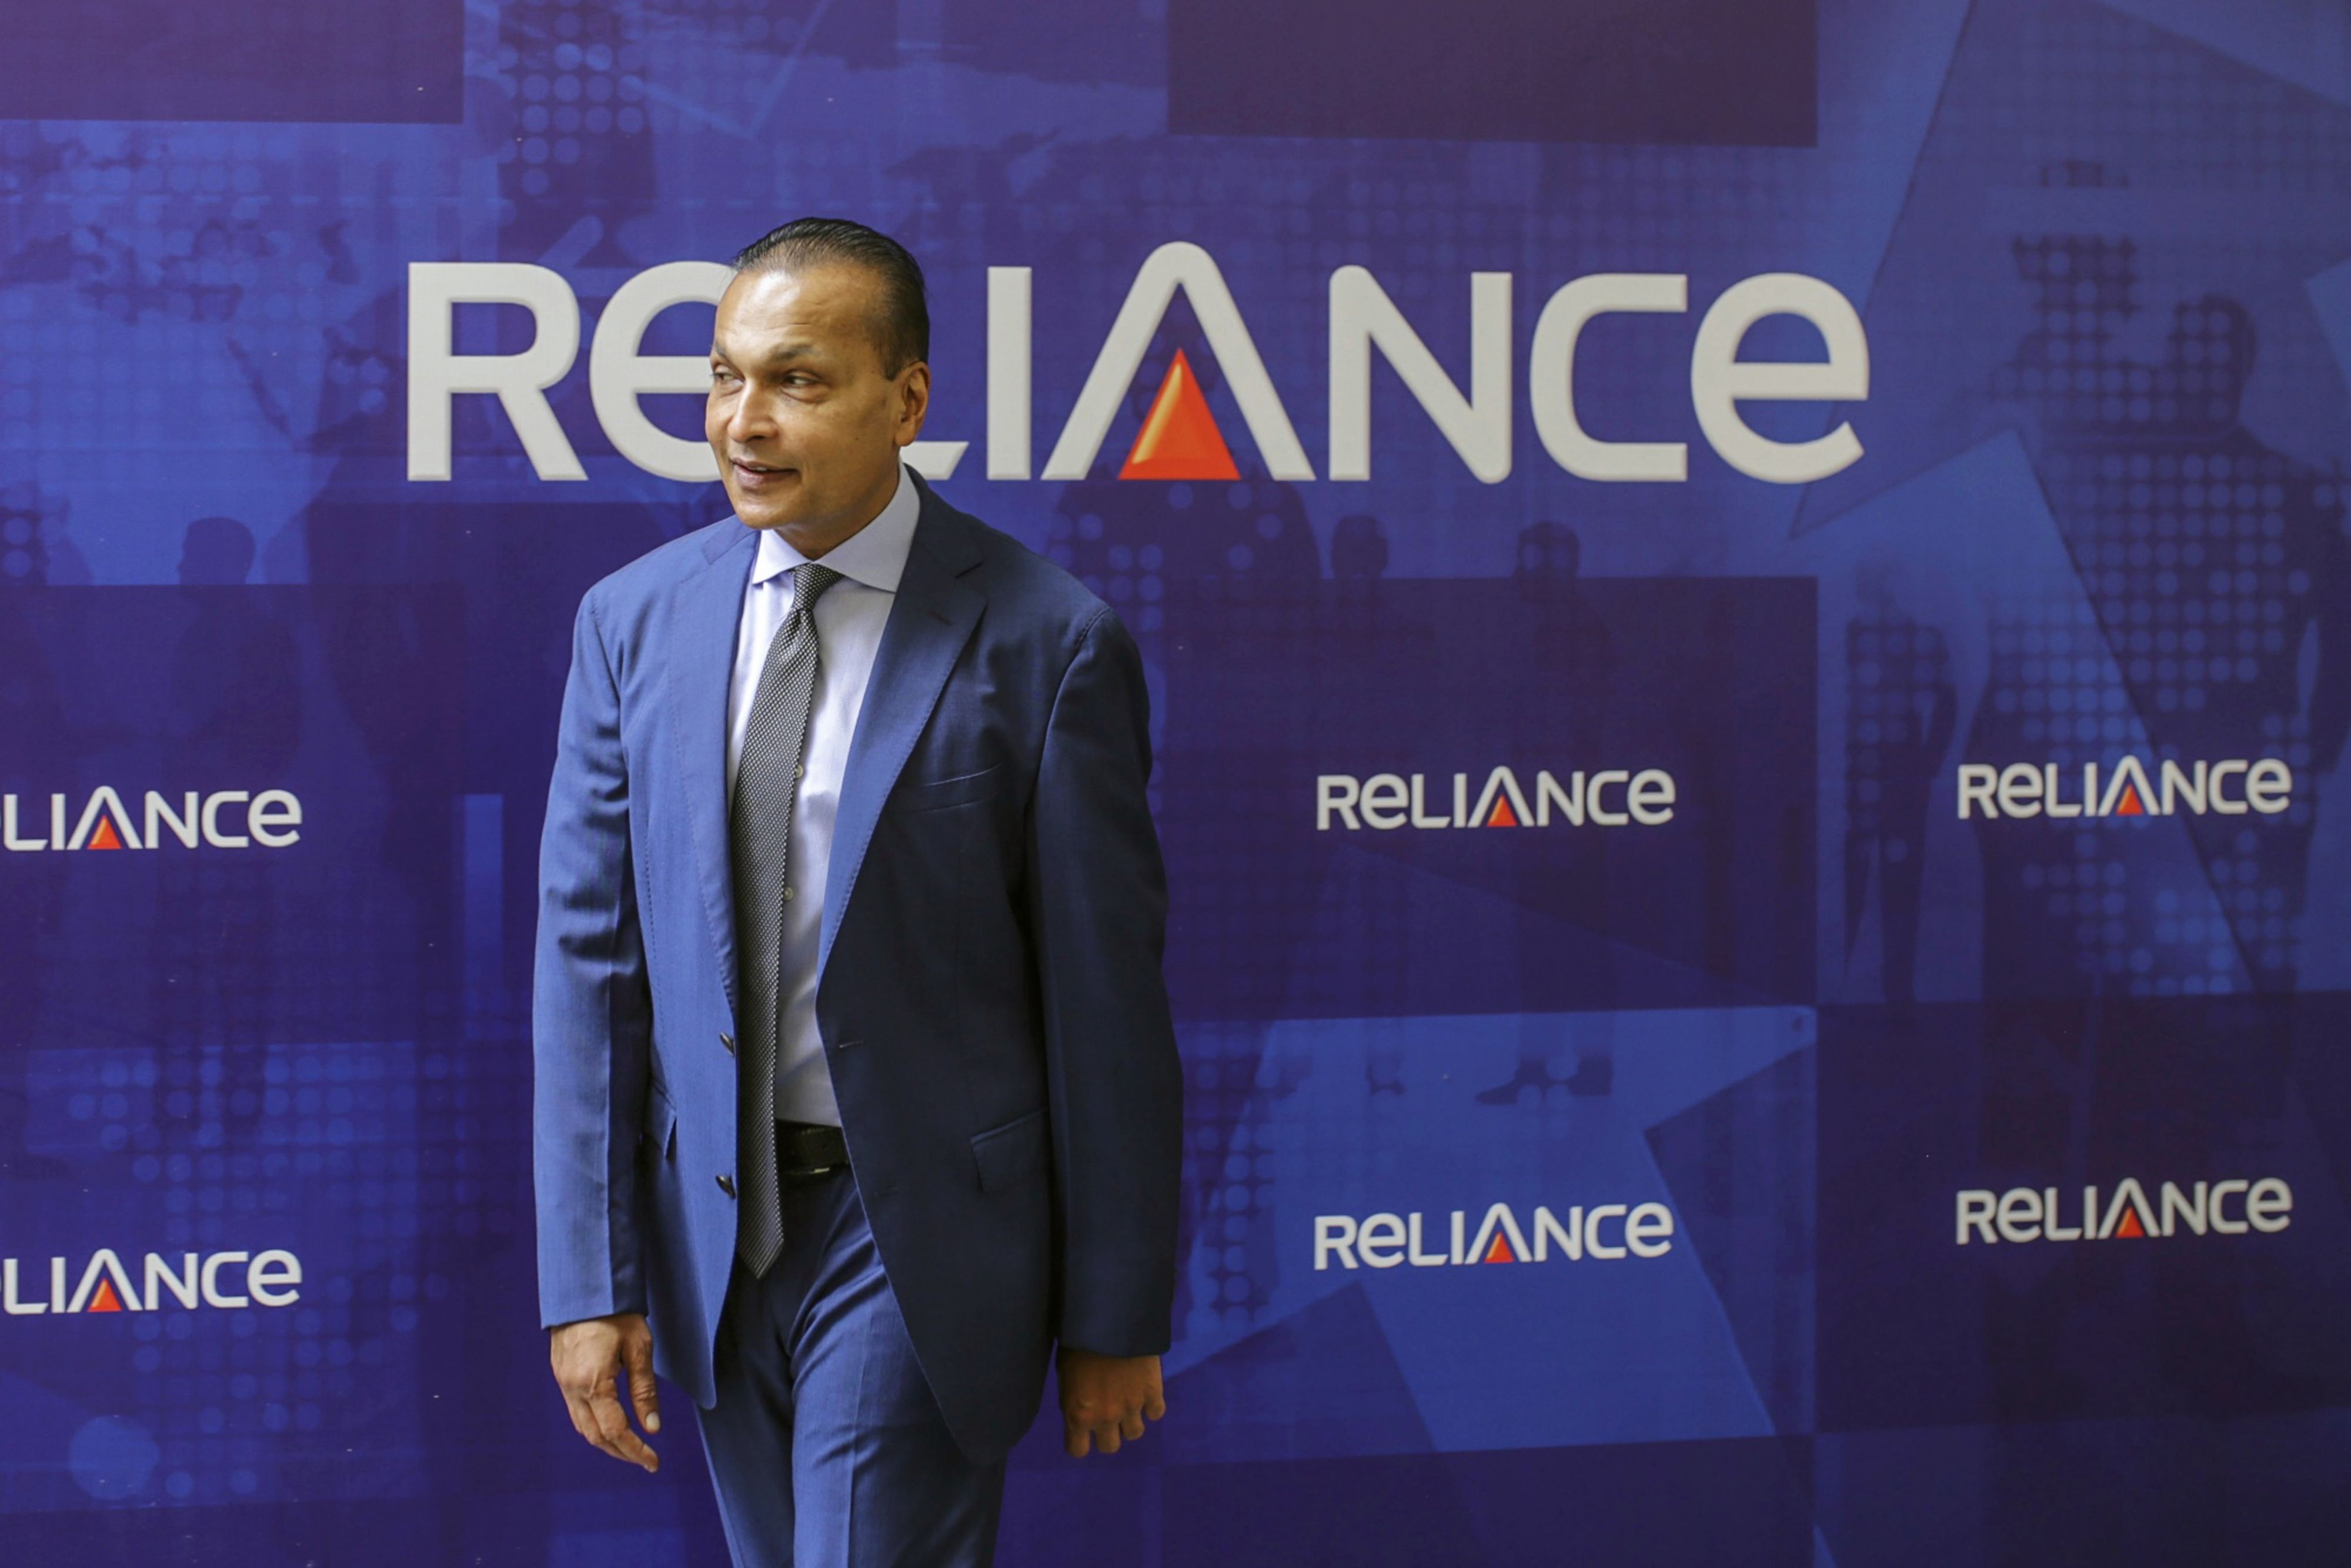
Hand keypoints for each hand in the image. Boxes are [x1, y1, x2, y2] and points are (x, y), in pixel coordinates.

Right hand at [549, 1312, 660, 1472]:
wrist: (583, 1286)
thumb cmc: (616, 1312)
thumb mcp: (639, 1348)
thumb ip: (644, 1390)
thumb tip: (652, 1427)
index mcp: (592, 1382)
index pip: (615, 1431)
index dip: (635, 1451)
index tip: (653, 1462)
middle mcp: (572, 1387)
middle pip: (595, 1436)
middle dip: (621, 1452)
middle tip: (646, 1460)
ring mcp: (562, 1382)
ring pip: (582, 1426)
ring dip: (606, 1442)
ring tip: (631, 1448)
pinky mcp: (560, 1374)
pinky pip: (575, 1411)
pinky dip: (594, 1425)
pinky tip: (610, 1425)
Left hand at [1056, 1346, 1165, 1457]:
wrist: (1110, 1319)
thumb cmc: (1077, 1342)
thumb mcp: (1064, 1374)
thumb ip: (1072, 1400)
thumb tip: (1079, 1410)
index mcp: (1078, 1414)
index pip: (1078, 1450)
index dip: (1080, 1442)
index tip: (1082, 1432)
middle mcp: (1105, 1418)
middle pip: (1110, 1447)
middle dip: (1108, 1434)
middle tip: (1107, 1416)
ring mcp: (1132, 1407)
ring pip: (1134, 1433)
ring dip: (1130, 1421)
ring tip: (1127, 1402)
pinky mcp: (1153, 1393)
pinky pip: (1156, 1413)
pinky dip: (1151, 1406)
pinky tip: (1145, 1393)